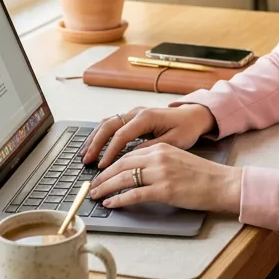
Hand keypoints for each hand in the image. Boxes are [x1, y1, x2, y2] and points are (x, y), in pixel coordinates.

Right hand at [81, 103, 214, 167]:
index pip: (122, 135)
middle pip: (109, 126)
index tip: (102, 166)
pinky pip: (112, 124)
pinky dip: (100, 134)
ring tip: (84, 154)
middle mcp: (137, 113)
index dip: (110, 151)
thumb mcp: (173, 142)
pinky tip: (94, 145)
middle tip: (86, 160)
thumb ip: (152, 148)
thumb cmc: (186, 128)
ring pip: (107, 123)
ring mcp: (133, 113)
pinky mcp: (133, 117)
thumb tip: (132, 158)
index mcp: (146, 118)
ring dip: (94, 138)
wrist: (194, 115)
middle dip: (95, 144)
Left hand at [89, 141, 241, 214]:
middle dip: (103, 177)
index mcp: (161, 148)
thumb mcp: (177, 160)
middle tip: (92, 186)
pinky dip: (119, 199)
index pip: (127, 155)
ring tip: (96, 195)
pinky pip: (134, 195)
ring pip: (124, 179)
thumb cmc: (203, 176)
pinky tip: (111, 203)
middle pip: (121, 165)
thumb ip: (158, 162)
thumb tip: (137, 173)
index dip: (110, 166)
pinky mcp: (164, 190)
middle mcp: (158, 157)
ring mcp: (161, 174)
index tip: (101, 174)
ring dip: (106, 188)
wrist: (222, 183)